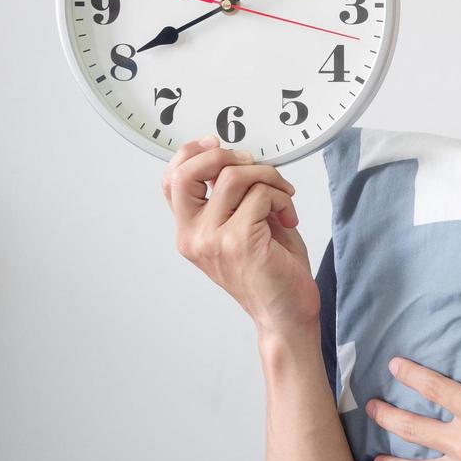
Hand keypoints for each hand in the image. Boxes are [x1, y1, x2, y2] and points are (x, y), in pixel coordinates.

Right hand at [162, 135, 318, 339]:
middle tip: (255, 166)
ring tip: (283, 198)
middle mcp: (193, 236)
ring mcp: (213, 239)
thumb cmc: (271, 271)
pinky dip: (282, 198)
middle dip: (225, 155)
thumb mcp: (243, 228)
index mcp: (189, 232)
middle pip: (188, 171)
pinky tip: (289, 219)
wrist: (286, 315)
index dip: (192, 153)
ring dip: (268, 178)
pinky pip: (261, 195)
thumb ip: (233, 198)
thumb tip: (240, 160)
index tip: (218, 144)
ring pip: (233, 177)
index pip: (171, 181)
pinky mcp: (239, 241)